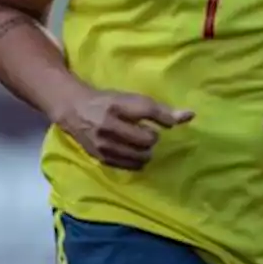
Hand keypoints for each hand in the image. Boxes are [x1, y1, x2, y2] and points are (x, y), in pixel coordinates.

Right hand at [55, 89, 193, 170]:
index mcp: (116, 104)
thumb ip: (157, 109)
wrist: (72, 109)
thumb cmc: (106, 101)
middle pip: (147, 139)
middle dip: (152, 137)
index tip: (177, 120)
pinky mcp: (101, 157)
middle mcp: (108, 125)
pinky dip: (137, 160)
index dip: (166, 117)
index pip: (147, 110)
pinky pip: (131, 165)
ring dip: (146, 151)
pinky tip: (132, 151)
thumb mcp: (127, 98)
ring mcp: (103, 144)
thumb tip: (190, 116)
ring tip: (139, 143)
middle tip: (145, 132)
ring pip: (141, 156)